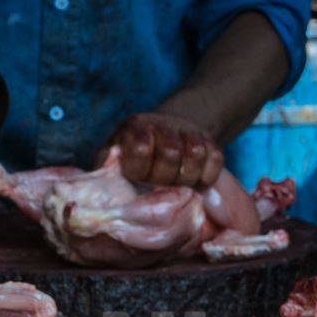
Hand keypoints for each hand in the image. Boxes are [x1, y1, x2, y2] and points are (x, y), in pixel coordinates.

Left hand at [103, 112, 222, 187]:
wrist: (165, 131)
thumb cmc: (131, 157)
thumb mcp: (113, 159)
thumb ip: (106, 170)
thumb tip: (101, 192)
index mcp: (133, 129)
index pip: (141, 147)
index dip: (140, 170)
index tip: (137, 179)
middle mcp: (161, 124)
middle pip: (171, 154)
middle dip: (165, 178)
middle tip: (159, 185)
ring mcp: (187, 131)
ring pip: (194, 154)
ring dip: (187, 178)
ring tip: (177, 185)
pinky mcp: (209, 141)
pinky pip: (215, 159)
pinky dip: (207, 176)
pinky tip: (195, 181)